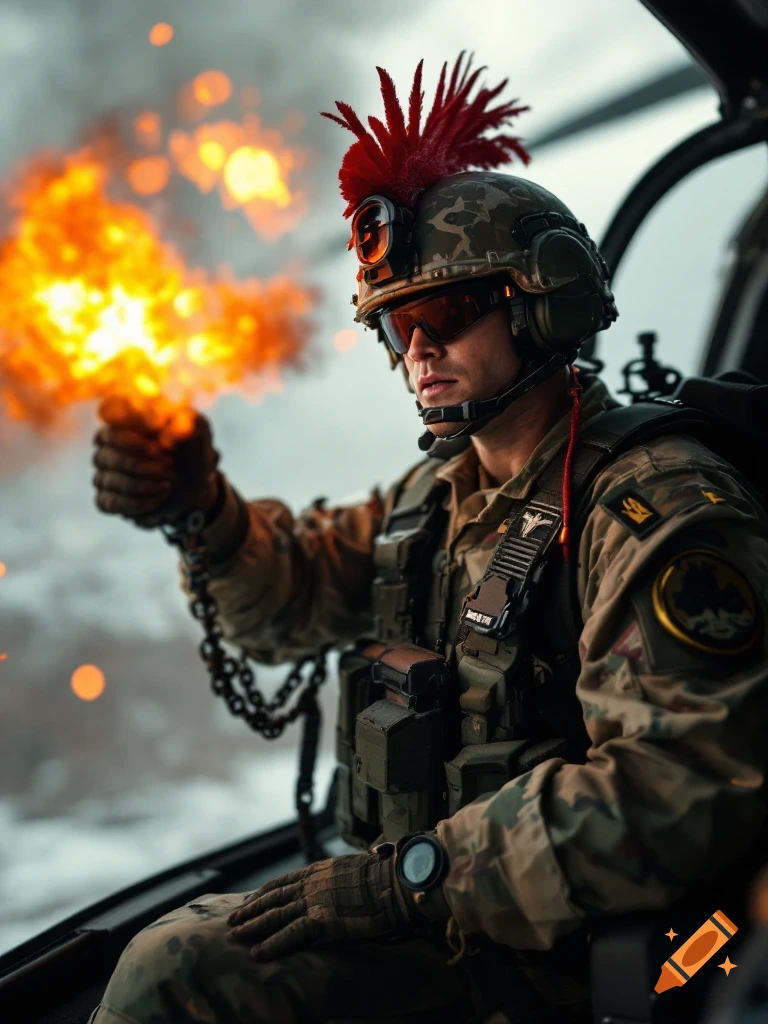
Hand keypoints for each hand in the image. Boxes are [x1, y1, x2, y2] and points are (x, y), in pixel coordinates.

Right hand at [92, 401, 220, 528]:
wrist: (196, 484)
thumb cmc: (192, 451)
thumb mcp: (196, 430)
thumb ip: (182, 419)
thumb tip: (164, 418)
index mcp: (123, 423)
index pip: (108, 426)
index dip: (132, 440)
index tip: (160, 449)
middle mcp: (107, 447)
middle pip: (105, 455)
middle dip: (139, 465)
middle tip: (168, 467)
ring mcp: (104, 474)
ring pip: (108, 480)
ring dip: (141, 485)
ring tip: (168, 485)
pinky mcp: (108, 499)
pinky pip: (109, 502)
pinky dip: (136, 502)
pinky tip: (158, 498)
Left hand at [227, 845, 415, 959]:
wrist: (391, 881)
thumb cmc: (380, 875)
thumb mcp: (351, 868)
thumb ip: (336, 876)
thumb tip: (335, 881)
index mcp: (316, 870)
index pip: (282, 881)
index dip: (262, 893)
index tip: (248, 901)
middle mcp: (310, 884)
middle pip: (272, 897)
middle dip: (250, 910)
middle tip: (232, 920)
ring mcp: (314, 902)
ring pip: (275, 915)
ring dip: (252, 926)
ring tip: (234, 935)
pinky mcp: (322, 921)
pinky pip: (291, 934)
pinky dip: (272, 944)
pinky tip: (257, 954)